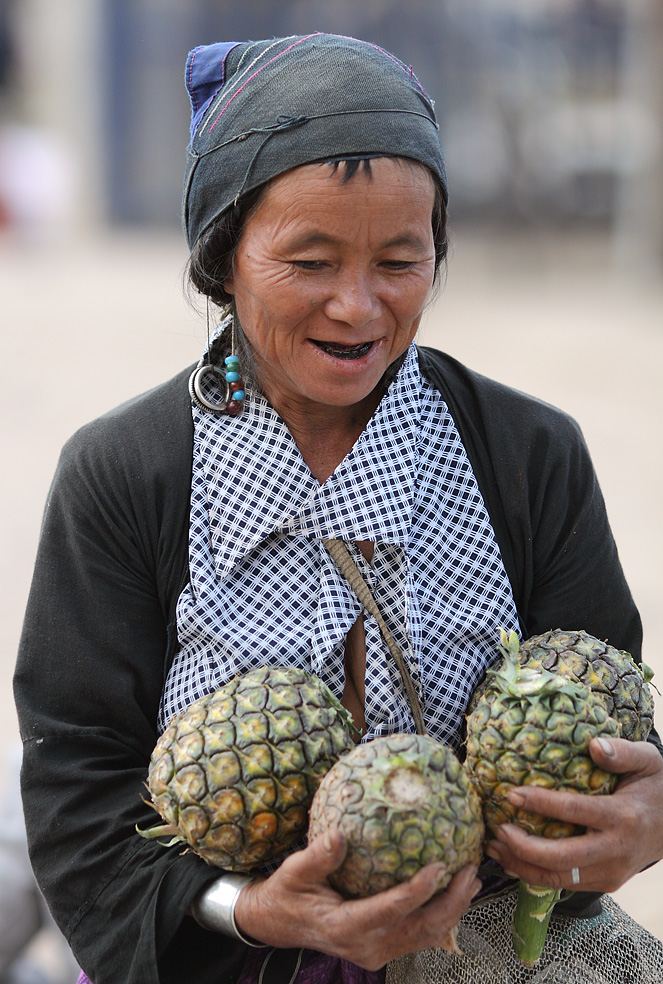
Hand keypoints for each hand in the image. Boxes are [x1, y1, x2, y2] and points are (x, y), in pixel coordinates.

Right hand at [234, 830, 480, 969]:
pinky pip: (418, 937)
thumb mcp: (294, 871)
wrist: (278, 924)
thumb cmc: (286, 892)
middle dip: (451, 902)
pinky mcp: (381, 950)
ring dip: (452, 910)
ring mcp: (375, 952)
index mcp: (344, 927)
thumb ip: (317, 857)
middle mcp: (365, 946)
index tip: (441, 864)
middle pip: (420, 928)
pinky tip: (452, 896)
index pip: (391, 910)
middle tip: (471, 871)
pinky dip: (440, 918)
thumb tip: (338, 835)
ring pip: (425, 936)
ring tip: (471, 881)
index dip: (418, 889)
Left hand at [485, 737, 662, 892]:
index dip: (540, 803)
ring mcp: (611, 872)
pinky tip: (512, 859)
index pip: (575, 811)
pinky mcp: (605, 883)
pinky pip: (564, 884)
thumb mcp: (647, 761)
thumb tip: (594, 746)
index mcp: (624, 817)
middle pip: (561, 859)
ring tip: (493, 847)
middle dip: (523, 847)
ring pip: (558, 879)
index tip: (511, 793)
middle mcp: (616, 850)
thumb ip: (622, 752)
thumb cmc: (655, 786)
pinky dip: (534, 874)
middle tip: (497, 829)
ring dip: (521, 866)